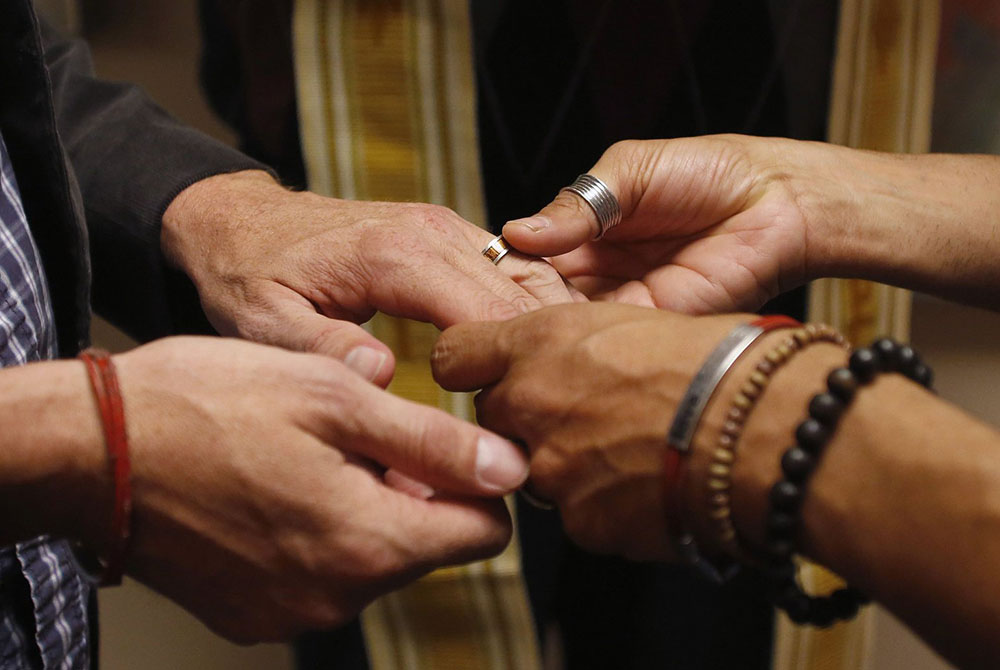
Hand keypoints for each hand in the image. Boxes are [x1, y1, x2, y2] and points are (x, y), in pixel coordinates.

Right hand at [105, 336, 526, 641]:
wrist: (92, 450)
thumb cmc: (208, 404)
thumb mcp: (332, 398)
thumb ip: (433, 443)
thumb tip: (509, 469)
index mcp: (369, 542)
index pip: (484, 534)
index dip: (478, 483)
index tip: (447, 445)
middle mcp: (337, 595)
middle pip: (427, 546)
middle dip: (414, 492)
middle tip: (361, 435)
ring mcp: (290, 612)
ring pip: (373, 559)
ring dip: (364, 508)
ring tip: (312, 454)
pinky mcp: (252, 614)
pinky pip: (321, 576)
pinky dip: (318, 534)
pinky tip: (279, 488)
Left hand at [162, 171, 580, 386]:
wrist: (241, 223)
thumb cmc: (249, 276)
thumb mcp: (264, 323)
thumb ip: (323, 349)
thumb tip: (385, 374)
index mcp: (395, 256)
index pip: (485, 316)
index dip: (506, 374)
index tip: (505, 428)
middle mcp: (432, 232)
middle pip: (519, 298)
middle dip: (535, 358)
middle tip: (537, 420)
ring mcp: (445, 227)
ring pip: (529, 276)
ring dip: (546, 329)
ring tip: (548, 387)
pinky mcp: (449, 233)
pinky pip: (513, 265)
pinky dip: (533, 306)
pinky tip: (535, 350)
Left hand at [431, 303, 745, 560]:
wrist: (768, 429)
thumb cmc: (719, 361)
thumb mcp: (634, 322)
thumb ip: (575, 342)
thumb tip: (563, 359)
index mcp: (539, 343)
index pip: (454, 356)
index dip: (473, 365)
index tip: (489, 370)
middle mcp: (531, 404)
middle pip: (493, 416)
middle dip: (526, 417)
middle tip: (584, 412)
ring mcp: (552, 470)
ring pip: (535, 469)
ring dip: (568, 462)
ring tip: (632, 448)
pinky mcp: (582, 523)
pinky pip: (578, 512)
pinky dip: (605, 502)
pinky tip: (650, 482)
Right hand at [502, 136, 813, 314]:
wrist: (778, 201)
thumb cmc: (710, 172)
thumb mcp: (630, 172)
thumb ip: (577, 205)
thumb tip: (516, 232)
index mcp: (586, 235)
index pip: (528, 260)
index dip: (502, 269)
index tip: (466, 279)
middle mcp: (598, 275)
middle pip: (540, 299)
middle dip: (512, 307)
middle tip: (475, 315)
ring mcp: (623, 303)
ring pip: (567, 324)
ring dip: (540, 328)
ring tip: (504, 329)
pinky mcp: (652, 325)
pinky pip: (607, 337)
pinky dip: (580, 339)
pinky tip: (551, 337)